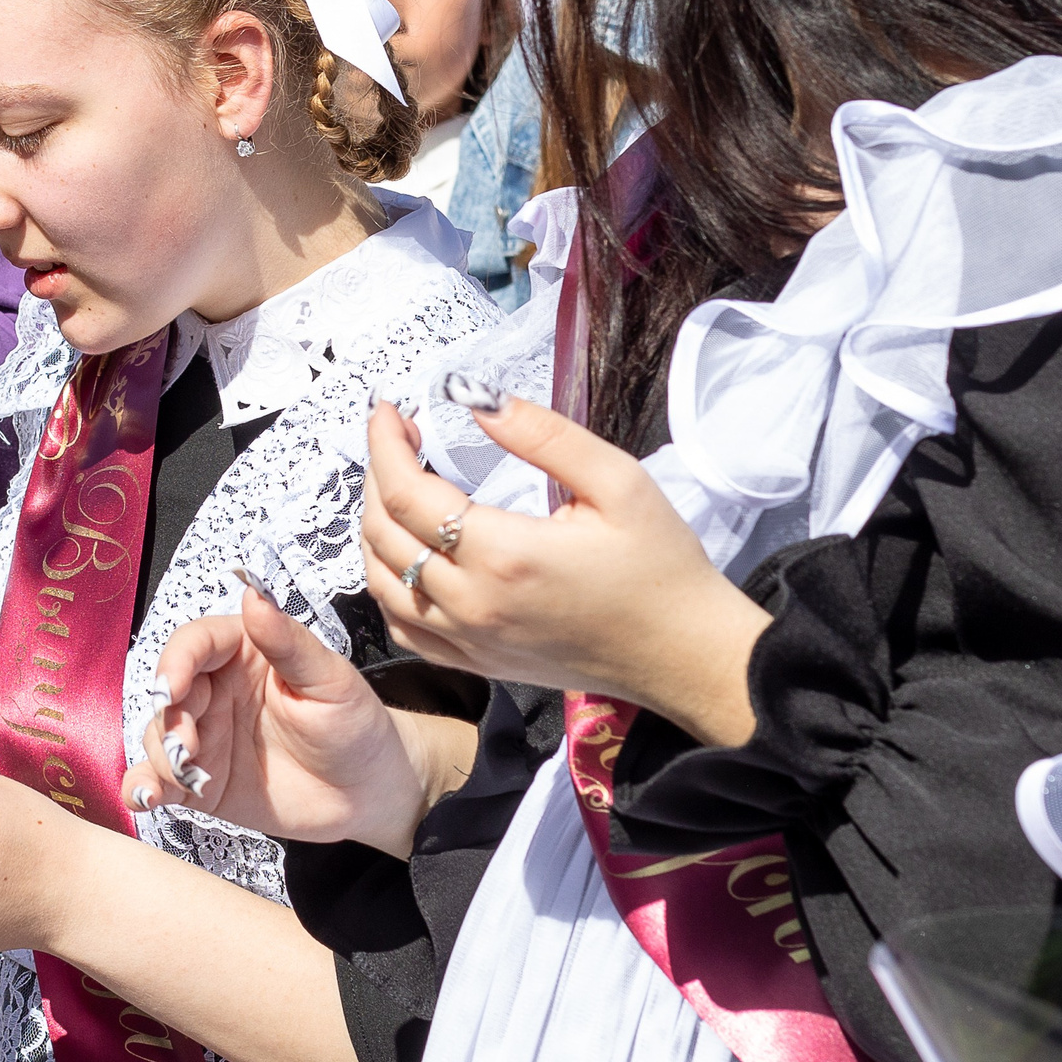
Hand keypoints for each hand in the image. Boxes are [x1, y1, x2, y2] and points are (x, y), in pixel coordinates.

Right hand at [125, 588, 477, 858]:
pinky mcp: (201, 781)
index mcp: (244, 654)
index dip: (176, 661)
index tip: (172, 687)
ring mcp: (206, 737)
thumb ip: (288, 642)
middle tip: (188, 746)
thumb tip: (254, 595)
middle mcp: (216, 691)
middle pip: (169, 692)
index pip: (196, 643)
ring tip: (184, 779)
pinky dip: (143, 788)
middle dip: (169, 718)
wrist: (371, 793)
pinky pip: (161, 781)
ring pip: (159, 736)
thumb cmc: (357, 726)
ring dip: (160, 755)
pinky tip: (143, 799)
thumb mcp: (331, 681)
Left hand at [361, 397, 769, 747]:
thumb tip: (473, 398)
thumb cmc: (661, 567)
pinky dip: (388, 584)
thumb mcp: (618, 482)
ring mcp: (470, 641)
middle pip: (383, 533)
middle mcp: (473, 603)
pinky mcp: (477, 663)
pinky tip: (407, 553)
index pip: (406, 493)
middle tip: (400, 439)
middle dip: (377, 475)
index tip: (388, 410)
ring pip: (382, 582)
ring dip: (375, 527)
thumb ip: (543, 435)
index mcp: (504, 555)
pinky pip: (403, 626)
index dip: (385, 444)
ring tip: (399, 486)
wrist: (687, 656)